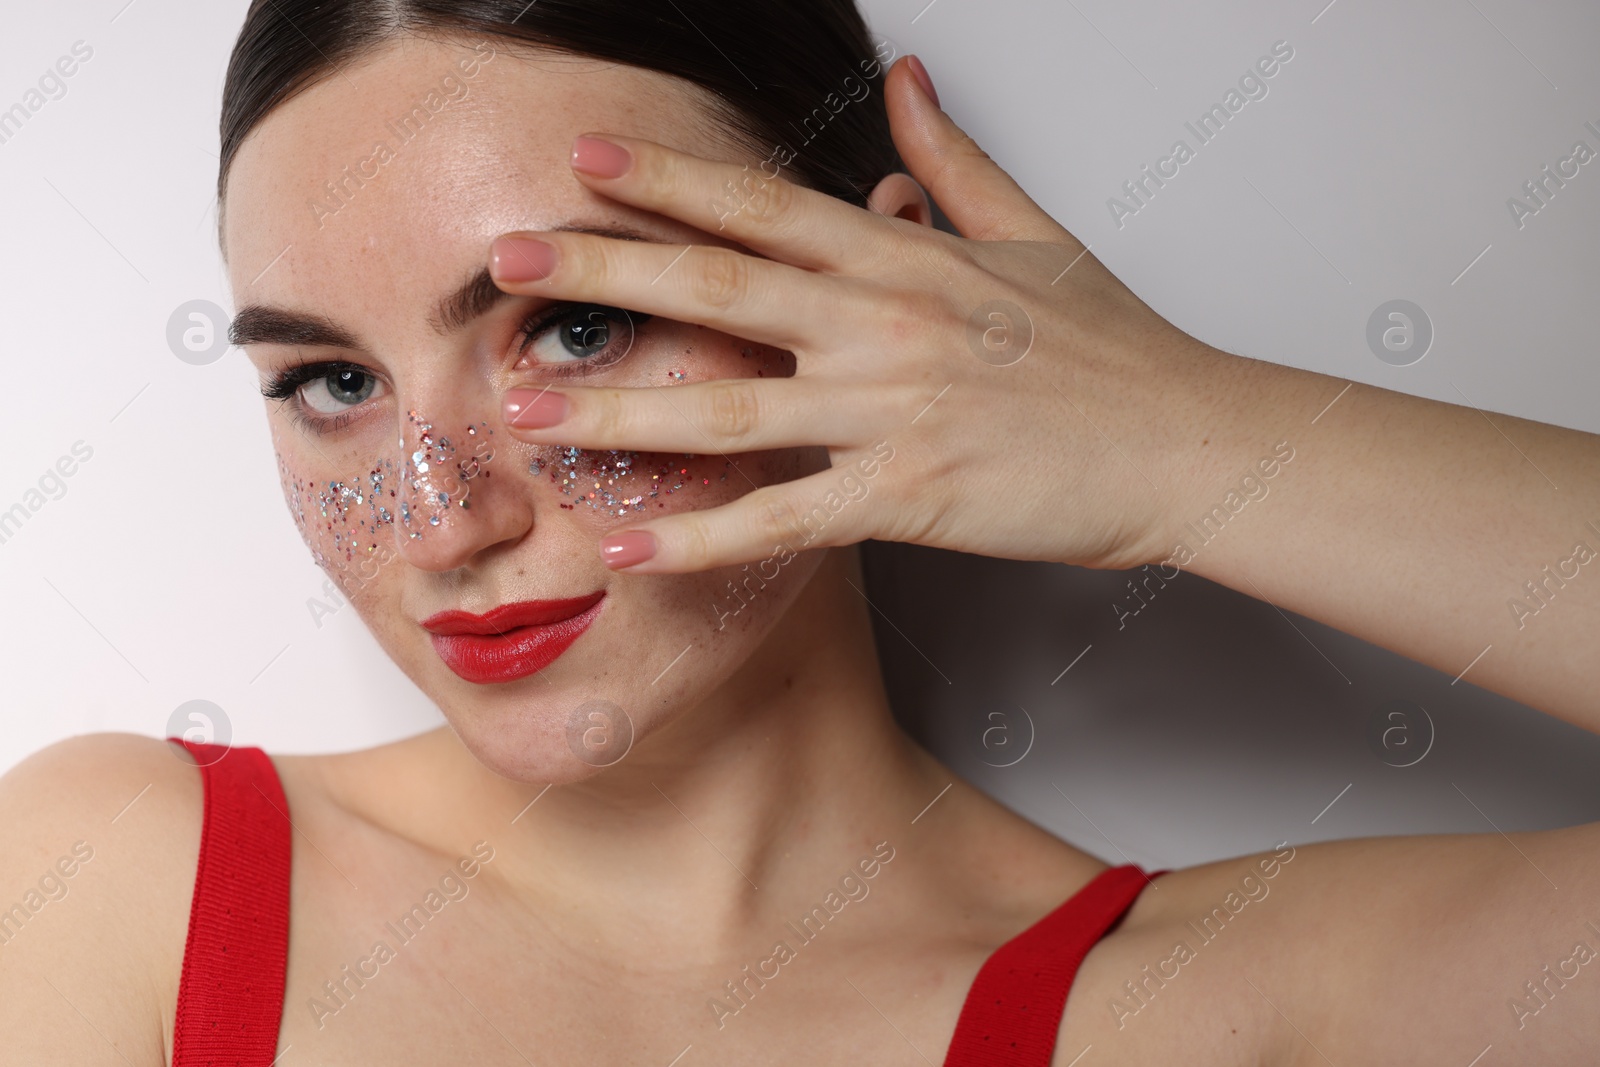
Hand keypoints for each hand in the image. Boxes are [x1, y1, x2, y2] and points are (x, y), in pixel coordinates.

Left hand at [488, 56, 1216, 573]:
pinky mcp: (911, 501)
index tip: (585, 162)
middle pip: (719, 292)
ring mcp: (894, 414)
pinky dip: (703, 537)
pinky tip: (630, 547)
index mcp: (907, 258)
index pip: (765, 207)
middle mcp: (886, 325)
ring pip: (731, 410)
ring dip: (621, 412)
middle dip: (603, 274)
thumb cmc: (1114, 348)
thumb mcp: (1033, 234)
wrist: (1190, 444)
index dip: (669, 181)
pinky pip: (785, 520)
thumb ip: (951, 162)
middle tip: (504, 264)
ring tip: (530, 411)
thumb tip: (903, 89)